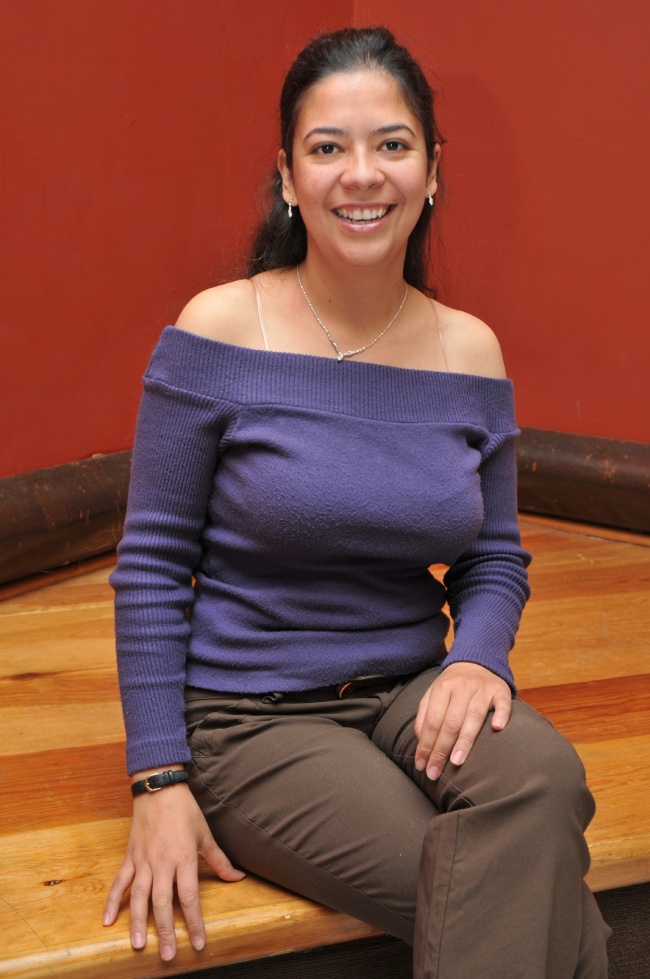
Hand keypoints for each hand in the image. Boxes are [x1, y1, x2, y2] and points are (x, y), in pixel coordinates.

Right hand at [102, 776, 244, 960]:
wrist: (158, 788)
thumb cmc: (184, 810)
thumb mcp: (205, 834)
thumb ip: (219, 860)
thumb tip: (237, 877)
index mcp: (183, 858)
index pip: (189, 897)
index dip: (194, 922)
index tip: (198, 943)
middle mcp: (161, 862)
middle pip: (163, 903)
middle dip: (166, 931)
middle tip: (168, 955)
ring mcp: (143, 861)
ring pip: (138, 897)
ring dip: (138, 923)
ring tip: (139, 945)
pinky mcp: (130, 857)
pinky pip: (119, 882)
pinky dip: (112, 902)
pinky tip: (107, 921)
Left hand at [413, 662, 511, 779]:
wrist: (477, 660)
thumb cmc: (453, 685)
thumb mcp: (434, 693)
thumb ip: (425, 715)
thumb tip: (420, 742)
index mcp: (442, 688)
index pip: (432, 720)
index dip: (425, 744)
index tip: (422, 765)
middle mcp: (462, 687)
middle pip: (450, 722)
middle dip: (441, 749)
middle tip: (435, 772)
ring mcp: (483, 688)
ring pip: (473, 716)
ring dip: (465, 740)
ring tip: (456, 761)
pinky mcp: (501, 690)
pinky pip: (503, 703)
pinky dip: (501, 715)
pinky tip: (496, 728)